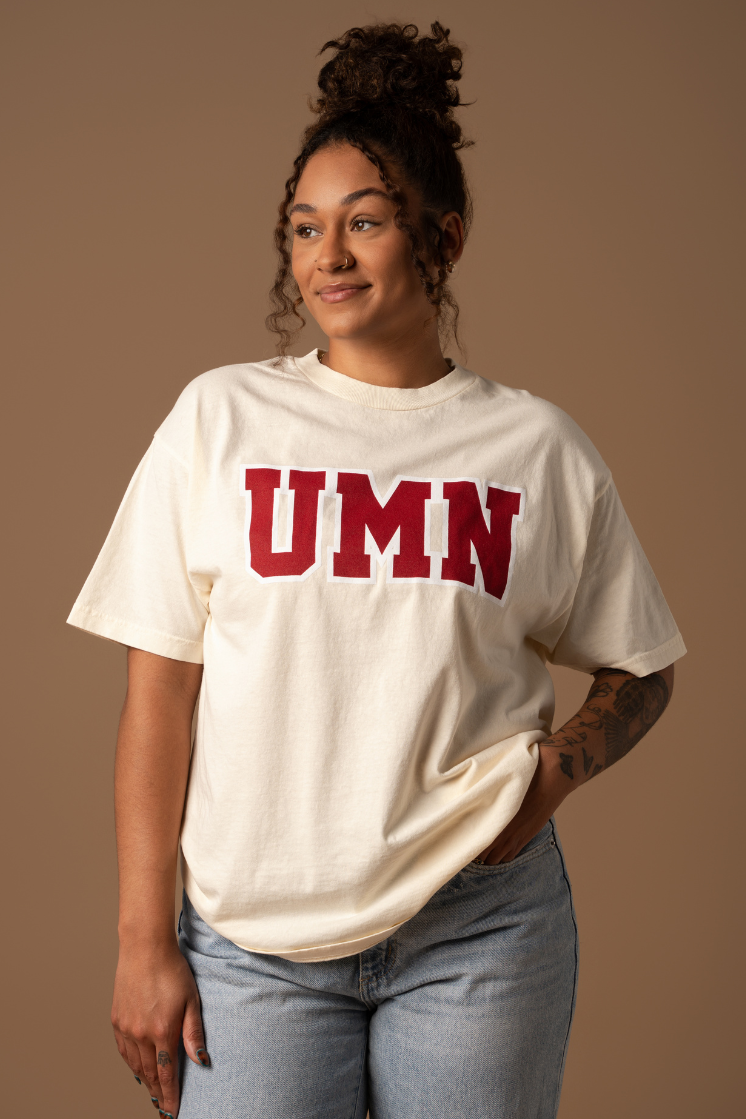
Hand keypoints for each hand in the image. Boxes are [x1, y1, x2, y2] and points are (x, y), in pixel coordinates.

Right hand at [112, 940, 208, 1116]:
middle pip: (150, 1074)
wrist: (145, 948)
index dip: (170, 1097)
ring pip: (135, 1065)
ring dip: (145, 1081)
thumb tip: (201, 1061)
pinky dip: (131, 1065)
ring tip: (154, 1093)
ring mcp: (125, 1027)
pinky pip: (124, 1051)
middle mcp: (140, 1034)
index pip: (167, 1074)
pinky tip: (138, 1069)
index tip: (173, 1113)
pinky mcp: (116, 1019)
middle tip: (164, 1108)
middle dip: (158, 1093)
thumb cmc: (172, 970)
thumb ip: (194, 1033)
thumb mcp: (191, 1000)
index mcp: (162, 1031)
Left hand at [476, 746, 567, 864]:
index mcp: (491, 819)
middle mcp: (501, 833)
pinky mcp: (525, 840)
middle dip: (475, 853)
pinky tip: (499, 851)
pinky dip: (502, 857)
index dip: (466, 843)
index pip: (473, 841)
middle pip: (481, 855)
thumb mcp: (498, 789)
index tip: (462, 840)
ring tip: (483, 851)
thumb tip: (472, 800)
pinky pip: (509, 857)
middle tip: (471, 846)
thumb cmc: (523, 781)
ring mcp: (514, 839)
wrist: (549, 783)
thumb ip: (486, 800)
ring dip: (488, 857)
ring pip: (494, 860)